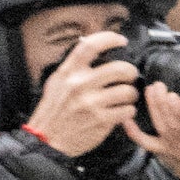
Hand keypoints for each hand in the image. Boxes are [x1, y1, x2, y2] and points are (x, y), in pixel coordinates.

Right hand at [23, 32, 145, 157]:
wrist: (46, 140)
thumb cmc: (53, 112)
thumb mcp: (56, 83)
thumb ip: (73, 68)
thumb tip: (93, 52)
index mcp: (67, 73)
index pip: (90, 46)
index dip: (110, 38)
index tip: (121, 40)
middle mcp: (80, 85)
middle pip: (119, 68)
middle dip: (131, 72)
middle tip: (130, 76)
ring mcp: (92, 103)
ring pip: (128, 91)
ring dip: (132, 94)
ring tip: (127, 97)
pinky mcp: (101, 120)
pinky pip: (127, 110)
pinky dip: (128, 111)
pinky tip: (122, 112)